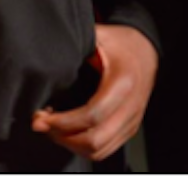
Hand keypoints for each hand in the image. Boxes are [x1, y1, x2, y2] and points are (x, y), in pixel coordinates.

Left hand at [32, 23, 158, 161]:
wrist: (145, 50)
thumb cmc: (120, 43)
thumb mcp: (99, 37)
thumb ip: (77, 45)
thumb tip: (45, 56)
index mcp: (123, 83)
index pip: (92, 115)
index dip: (63, 121)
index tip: (41, 116)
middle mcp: (130, 107)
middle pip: (95, 140)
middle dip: (62, 136)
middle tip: (42, 123)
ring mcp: (131, 121)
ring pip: (99, 150)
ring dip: (70, 144)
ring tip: (51, 128)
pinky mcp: (129, 129)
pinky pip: (105, 149)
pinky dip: (82, 147)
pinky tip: (67, 131)